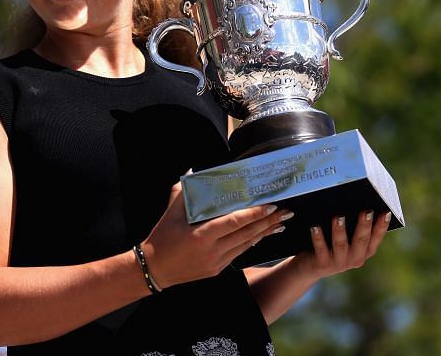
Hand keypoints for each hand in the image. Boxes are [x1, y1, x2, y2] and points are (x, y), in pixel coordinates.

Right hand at [139, 181, 292, 289]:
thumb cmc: (162, 236)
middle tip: (285, 211)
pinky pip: (239, 253)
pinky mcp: (217, 270)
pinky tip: (261, 234)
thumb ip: (184, 191)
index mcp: (202, 235)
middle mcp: (213, 251)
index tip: (271, 205)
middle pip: (247, 234)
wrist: (154, 269)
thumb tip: (193, 170)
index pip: (235, 222)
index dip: (255, 214)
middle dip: (268, 222)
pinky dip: (251, 242)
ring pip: (246, 245)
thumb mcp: (171, 212)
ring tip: (280, 222)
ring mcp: (216, 262)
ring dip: (264, 232)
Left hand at [293, 210, 390, 281]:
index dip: (382, 226)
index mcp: (364, 251)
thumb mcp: (345, 238)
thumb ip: (352, 226)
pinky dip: (318, 237)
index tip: (385, 212)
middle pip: (361, 240)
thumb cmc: (330, 244)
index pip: (376, 238)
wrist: (310, 266)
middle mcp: (355, 259)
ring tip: (338, 216)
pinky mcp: (323, 264)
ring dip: (340, 230)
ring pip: (341, 244)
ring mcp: (339, 263)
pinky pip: (321, 249)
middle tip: (366, 211)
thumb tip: (355, 202)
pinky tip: (315, 226)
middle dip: (364, 225)